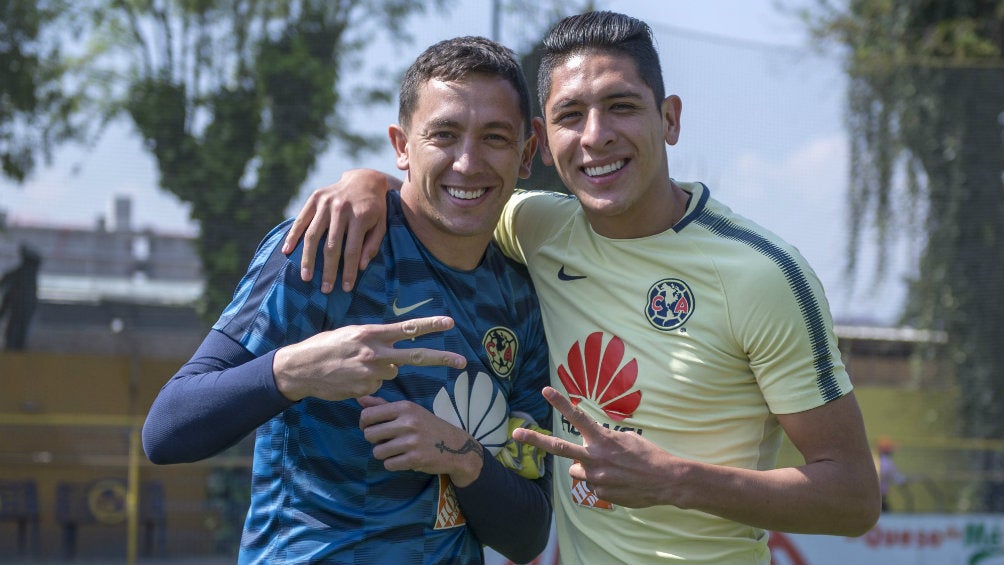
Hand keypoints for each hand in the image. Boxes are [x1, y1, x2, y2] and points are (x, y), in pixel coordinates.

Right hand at [273, 316, 465, 401]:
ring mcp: (371, 372)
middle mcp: (375, 352)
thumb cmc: (325, 347)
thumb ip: (375, 342)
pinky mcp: (365, 389)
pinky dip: (366, 383)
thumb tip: (394, 362)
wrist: (300, 368)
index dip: (430, 325)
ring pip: (390, 373)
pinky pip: (375, 386)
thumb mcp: (351, 335)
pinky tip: (349, 378)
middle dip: (442, 359)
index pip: (407, 328)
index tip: (450, 323)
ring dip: (379, 371)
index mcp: (371, 333)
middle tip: (463, 362)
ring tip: (354, 367)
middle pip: (416, 356)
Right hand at [281, 169, 396, 293]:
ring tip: (305, 277)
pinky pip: (301, 219)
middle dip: (328, 270)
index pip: (352, 250)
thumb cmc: (375, 209)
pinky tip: (287, 251)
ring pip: (313, 235)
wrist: (364, 180)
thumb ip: (372, 245)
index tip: (345, 288)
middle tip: (325, 289)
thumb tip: (360, 267)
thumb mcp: (381, 226)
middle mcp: (341, 208)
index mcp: (361, 216)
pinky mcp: (315, 197)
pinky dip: (293, 235)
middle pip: (331, 246)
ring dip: (307, 258)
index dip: (348, 271)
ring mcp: (326, 202)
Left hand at [358, 395, 483, 486]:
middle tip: (387, 440)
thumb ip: (383, 406)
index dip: (365, 424)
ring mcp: (412, 441)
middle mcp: (408, 422)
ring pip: (377, 452)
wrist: (455, 445)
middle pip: (369, 435)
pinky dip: (394, 464)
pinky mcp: (415, 459)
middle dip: (375, 440)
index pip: (367, 415)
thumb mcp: (409, 411)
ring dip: (384, 454)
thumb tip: (359, 399)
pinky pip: (389, 464)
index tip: (373, 428)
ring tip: (397, 450)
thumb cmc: (427, 426)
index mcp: (404, 407)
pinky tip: (404, 458)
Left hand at [512, 386, 676, 507]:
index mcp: (602, 439)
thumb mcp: (626, 439)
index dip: (560, 402)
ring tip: (609, 468)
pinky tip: (618, 481)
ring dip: (585, 467)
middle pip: (558, 447)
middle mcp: (594, 457)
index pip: (577, 417)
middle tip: (515, 434)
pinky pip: (591, 485)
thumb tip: (588, 446)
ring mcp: (595, 478)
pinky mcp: (599, 494)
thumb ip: (602, 440)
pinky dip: (600, 482)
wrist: (666, 481)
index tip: (545, 391)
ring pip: (576, 470)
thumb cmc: (648, 455)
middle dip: (534, 440)